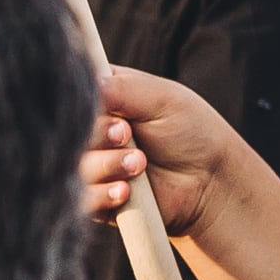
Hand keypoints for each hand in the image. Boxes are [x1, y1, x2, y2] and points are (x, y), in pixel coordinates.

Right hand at [85, 65, 258, 240]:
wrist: (211, 181)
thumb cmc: (190, 131)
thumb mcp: (160, 99)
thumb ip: (120, 88)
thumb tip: (84, 80)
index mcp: (105, 97)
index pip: (72, 93)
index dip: (83, 101)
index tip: (111, 108)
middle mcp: (93, 130)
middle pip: (68, 131)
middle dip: (98, 134)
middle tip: (126, 134)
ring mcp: (93, 164)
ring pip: (75, 166)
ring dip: (108, 164)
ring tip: (140, 164)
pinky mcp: (96, 199)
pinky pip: (81, 199)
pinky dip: (102, 194)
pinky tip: (126, 191)